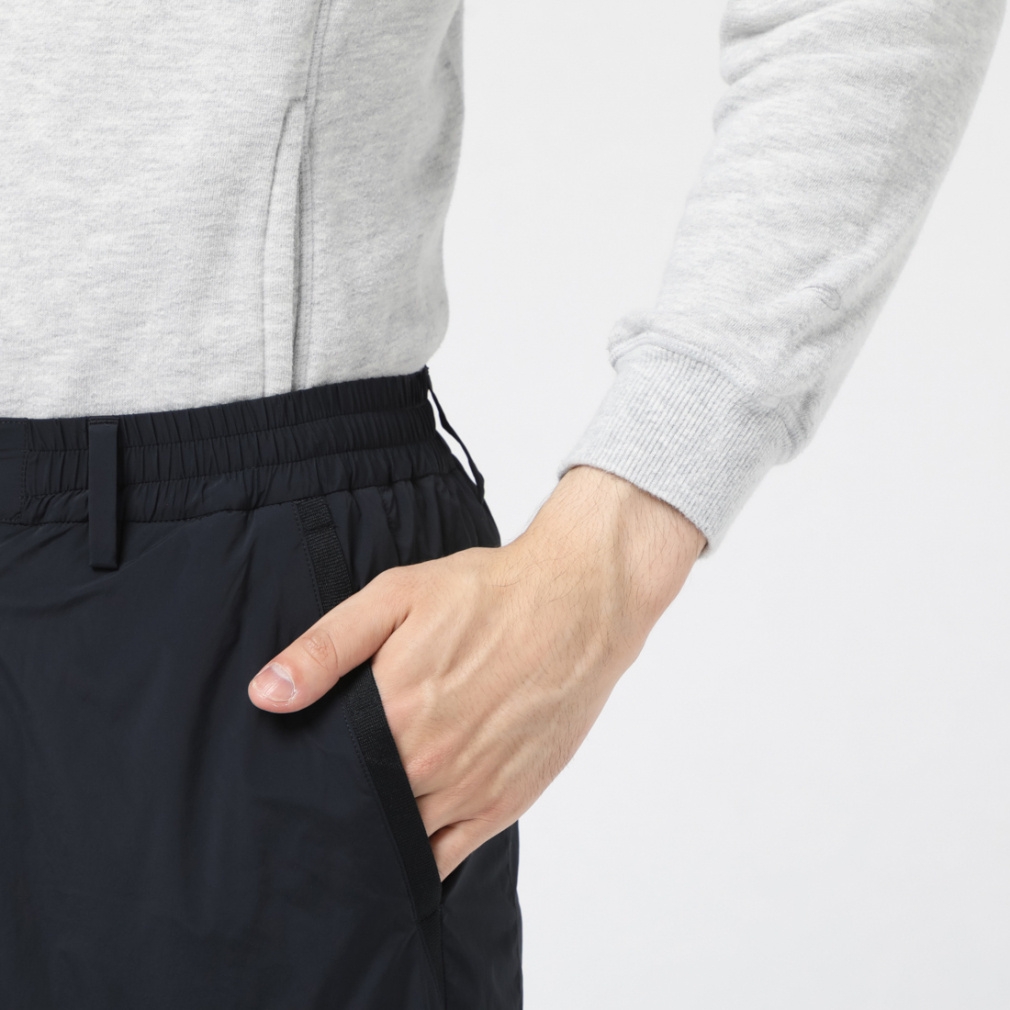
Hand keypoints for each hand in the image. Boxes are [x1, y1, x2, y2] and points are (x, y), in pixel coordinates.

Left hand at [248, 465, 705, 879]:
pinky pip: (448, 857)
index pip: (325, 776)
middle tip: (321, 799)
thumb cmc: (488, 594)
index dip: (304, 781)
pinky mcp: (506, 802)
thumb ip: (326, 648)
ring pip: (401, 838)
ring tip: (359, 816)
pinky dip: (421, 857)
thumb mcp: (396, 596)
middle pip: (361, 811)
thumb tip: (265, 695)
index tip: (291, 780)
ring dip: (376, 832)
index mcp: (394, 713)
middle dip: (338, 807)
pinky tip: (403, 842)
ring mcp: (471, 789)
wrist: (578, 603)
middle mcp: (430, 763)